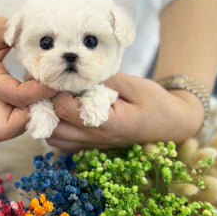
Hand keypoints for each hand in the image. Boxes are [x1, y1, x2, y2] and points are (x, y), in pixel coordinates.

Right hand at [0, 15, 55, 141]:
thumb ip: (22, 33)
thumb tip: (49, 42)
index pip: (16, 95)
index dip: (40, 91)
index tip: (55, 80)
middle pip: (3, 128)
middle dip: (29, 118)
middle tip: (44, 98)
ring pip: (3, 130)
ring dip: (26, 120)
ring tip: (40, 98)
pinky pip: (8, 123)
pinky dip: (24, 117)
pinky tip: (35, 96)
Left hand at [47, 73, 204, 151]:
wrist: (171, 124)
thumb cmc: (155, 102)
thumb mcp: (135, 85)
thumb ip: (107, 79)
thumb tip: (80, 69)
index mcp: (108, 124)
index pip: (67, 110)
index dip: (57, 91)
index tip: (58, 74)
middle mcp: (96, 139)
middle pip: (53, 128)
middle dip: (45, 105)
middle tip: (48, 84)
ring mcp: (93, 145)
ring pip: (54, 138)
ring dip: (47, 118)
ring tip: (52, 96)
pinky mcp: (91, 145)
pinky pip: (62, 143)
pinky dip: (55, 128)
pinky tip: (61, 110)